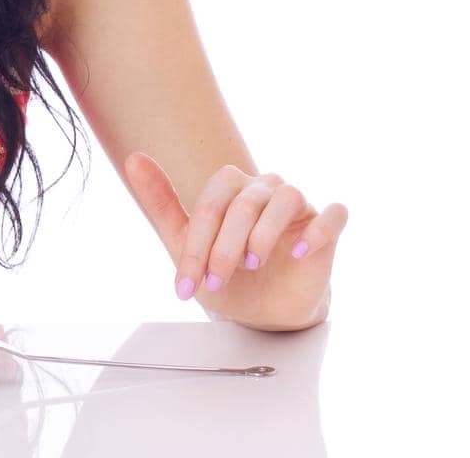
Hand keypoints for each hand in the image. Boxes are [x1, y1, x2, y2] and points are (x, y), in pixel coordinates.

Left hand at [125, 151, 347, 330]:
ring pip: (285, 198)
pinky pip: (334, 214)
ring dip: (263, 234)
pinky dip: (317, 231)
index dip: (196, 244)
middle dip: (224, 247)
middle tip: (216, 280)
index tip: (184, 284)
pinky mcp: (327, 227)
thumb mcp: (185, 244)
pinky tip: (297, 251)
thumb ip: (161, 201)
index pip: (211, 203)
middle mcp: (265, 188)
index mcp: (231, 187)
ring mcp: (299, 205)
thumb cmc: (227, 274)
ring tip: (253, 263)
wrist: (265, 313)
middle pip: (244, 202)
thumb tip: (134, 157)